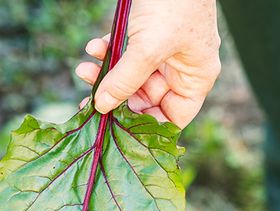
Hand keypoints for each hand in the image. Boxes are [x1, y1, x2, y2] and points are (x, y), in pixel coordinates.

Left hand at [75, 0, 221, 127]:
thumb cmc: (174, 3)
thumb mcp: (147, 48)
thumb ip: (124, 81)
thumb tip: (101, 107)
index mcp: (196, 78)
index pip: (173, 118)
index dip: (145, 127)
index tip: (115, 128)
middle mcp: (182, 69)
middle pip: (146, 99)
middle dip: (116, 96)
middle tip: (88, 99)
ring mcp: (165, 51)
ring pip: (131, 76)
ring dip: (106, 74)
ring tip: (83, 69)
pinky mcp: (148, 35)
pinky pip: (126, 54)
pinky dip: (109, 52)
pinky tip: (94, 46)